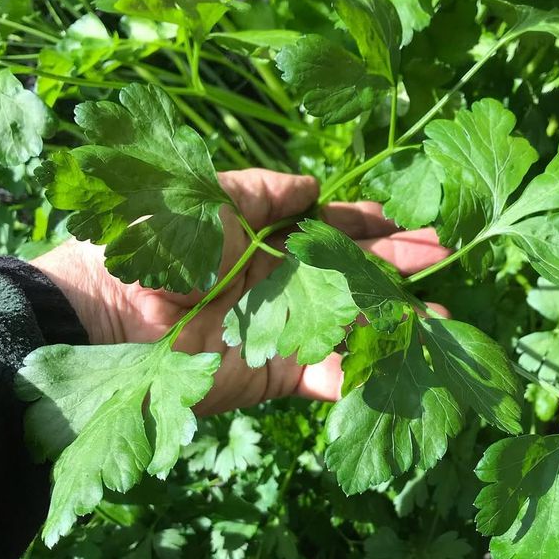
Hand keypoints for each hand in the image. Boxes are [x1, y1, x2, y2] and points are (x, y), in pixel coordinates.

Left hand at [33, 169, 448, 413]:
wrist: (114, 318)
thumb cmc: (160, 248)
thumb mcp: (209, 200)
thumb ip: (263, 191)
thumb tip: (313, 184)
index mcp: (268, 241)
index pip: (330, 230)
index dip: (368, 225)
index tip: (404, 219)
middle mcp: (283, 285)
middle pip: (351, 275)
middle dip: (397, 265)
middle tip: (443, 258)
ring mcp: (284, 331)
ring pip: (351, 326)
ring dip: (395, 323)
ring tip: (443, 320)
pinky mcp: (277, 374)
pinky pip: (327, 375)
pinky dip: (360, 374)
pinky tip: (400, 364)